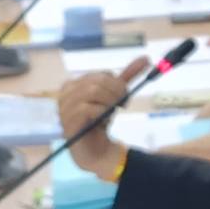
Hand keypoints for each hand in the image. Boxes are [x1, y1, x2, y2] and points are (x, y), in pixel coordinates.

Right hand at [57, 59, 143, 176]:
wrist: (95, 150)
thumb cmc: (100, 120)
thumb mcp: (115, 96)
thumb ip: (127, 77)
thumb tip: (145, 58)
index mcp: (74, 84)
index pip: (101, 75)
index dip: (117, 84)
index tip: (123, 96)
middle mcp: (65, 94)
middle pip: (96, 81)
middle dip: (115, 91)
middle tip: (122, 104)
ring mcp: (64, 108)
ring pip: (91, 92)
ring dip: (109, 101)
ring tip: (113, 111)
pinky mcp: (68, 122)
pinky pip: (86, 109)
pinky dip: (101, 111)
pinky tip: (104, 118)